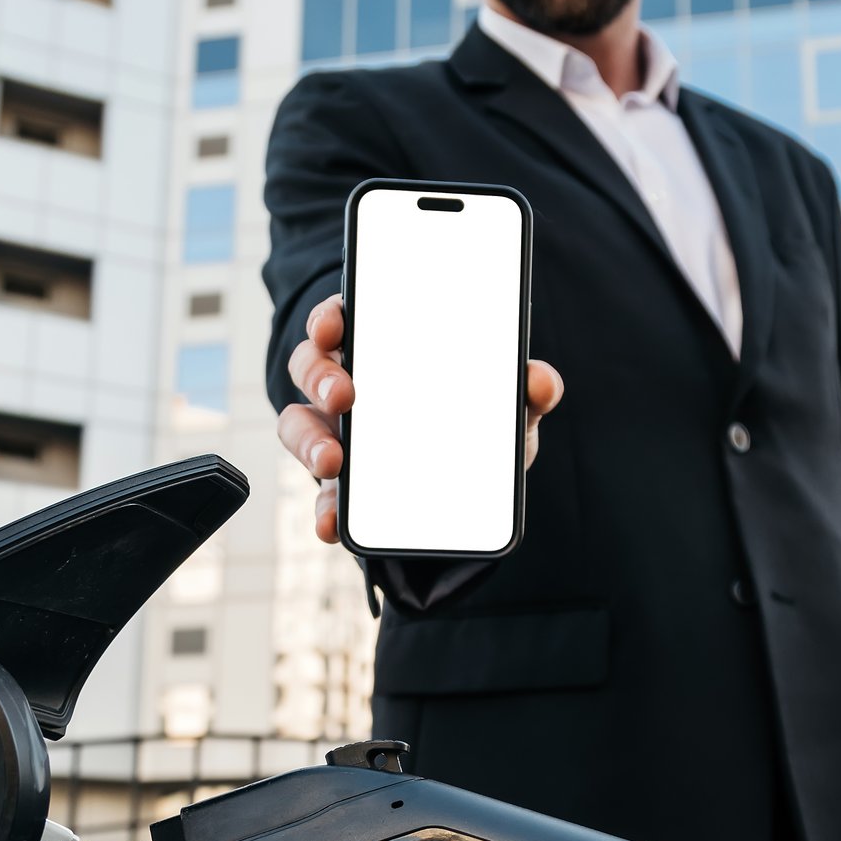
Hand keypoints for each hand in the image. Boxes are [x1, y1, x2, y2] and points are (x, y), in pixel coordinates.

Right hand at [277, 293, 564, 544]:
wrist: (474, 495)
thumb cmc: (480, 428)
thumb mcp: (508, 408)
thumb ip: (528, 392)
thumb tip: (541, 382)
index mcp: (383, 350)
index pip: (344, 318)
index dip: (330, 316)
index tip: (334, 325)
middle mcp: (349, 386)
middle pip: (311, 365)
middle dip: (320, 376)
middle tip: (344, 395)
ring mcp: (337, 435)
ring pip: (299, 425)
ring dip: (309, 441)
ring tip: (333, 460)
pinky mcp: (341, 487)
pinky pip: (322, 494)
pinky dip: (323, 509)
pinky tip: (330, 524)